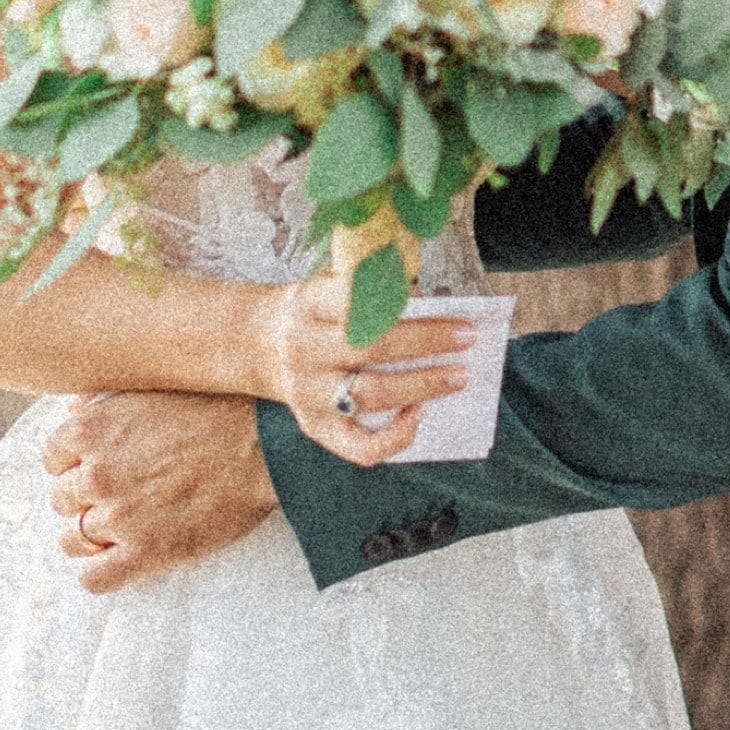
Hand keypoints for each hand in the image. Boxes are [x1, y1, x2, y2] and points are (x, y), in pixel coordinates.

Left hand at [43, 390, 277, 590]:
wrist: (263, 446)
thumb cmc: (214, 408)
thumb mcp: (151, 387)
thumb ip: (102, 398)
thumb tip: (73, 407)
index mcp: (92, 430)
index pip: (52, 458)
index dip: (74, 463)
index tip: (96, 465)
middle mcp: (97, 473)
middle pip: (61, 500)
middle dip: (84, 499)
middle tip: (119, 495)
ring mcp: (119, 516)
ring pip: (72, 540)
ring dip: (91, 536)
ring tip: (120, 529)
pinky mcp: (146, 553)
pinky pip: (95, 579)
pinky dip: (101, 572)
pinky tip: (120, 560)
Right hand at [253, 274, 471, 463]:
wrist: (263, 343)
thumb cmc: (316, 310)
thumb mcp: (331, 281)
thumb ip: (372, 286)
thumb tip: (429, 302)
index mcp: (308, 304)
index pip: (355, 297)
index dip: (402, 299)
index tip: (441, 299)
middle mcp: (302, 349)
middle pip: (372, 347)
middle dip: (428, 342)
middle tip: (467, 338)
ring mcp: (307, 394)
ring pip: (372, 394)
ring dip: (423, 386)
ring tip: (459, 376)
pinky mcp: (314, 428)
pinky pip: (359, 448)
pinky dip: (396, 437)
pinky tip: (420, 415)